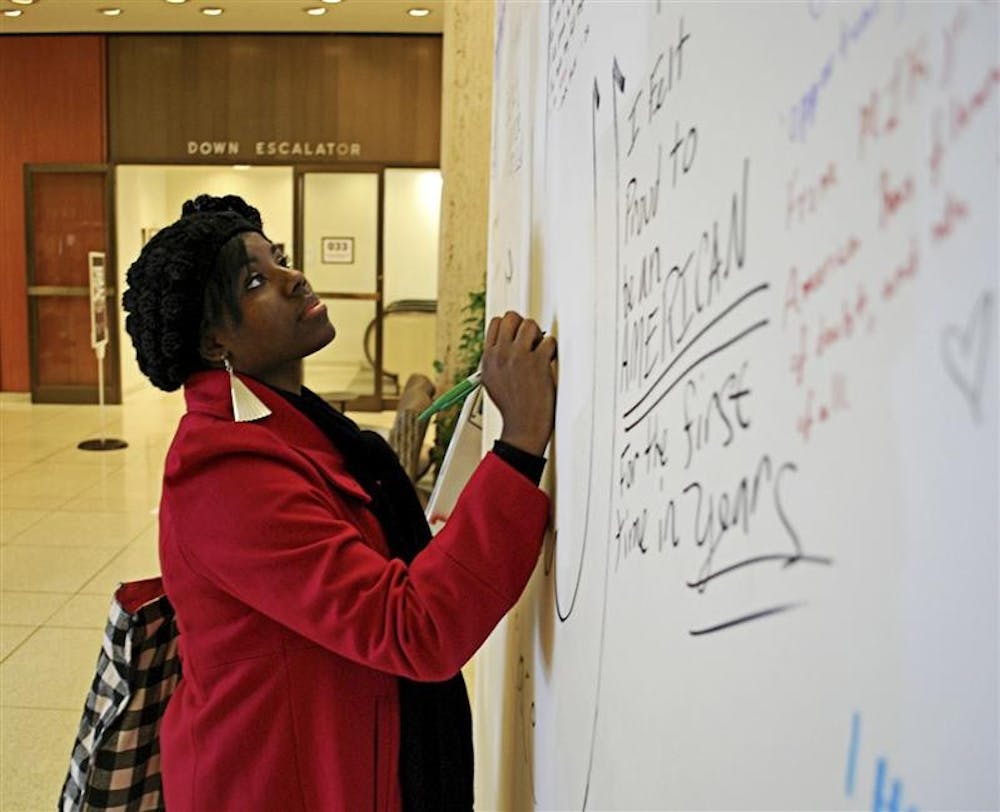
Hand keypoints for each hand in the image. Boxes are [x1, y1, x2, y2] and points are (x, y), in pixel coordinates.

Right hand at [481, 311, 557, 456]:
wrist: (523, 427)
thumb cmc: (512, 407)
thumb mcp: (492, 381)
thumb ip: (497, 359)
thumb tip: (508, 342)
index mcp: (488, 358)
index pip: (496, 323)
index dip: (511, 326)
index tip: (519, 335)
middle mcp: (501, 354)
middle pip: (512, 317)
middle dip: (524, 325)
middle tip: (531, 340)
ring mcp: (519, 357)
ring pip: (530, 325)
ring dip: (539, 336)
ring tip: (541, 352)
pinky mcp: (537, 362)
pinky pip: (548, 341)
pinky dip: (552, 349)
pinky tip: (549, 360)